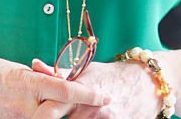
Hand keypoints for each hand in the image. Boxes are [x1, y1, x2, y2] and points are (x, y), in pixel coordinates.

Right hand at [0, 51, 109, 118]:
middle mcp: (19, 105)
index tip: (105, 96)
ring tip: (65, 108)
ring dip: (56, 114)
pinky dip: (38, 117)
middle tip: (92, 105)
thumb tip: (58, 82)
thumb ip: (38, 78)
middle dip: (76, 109)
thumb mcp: (15, 68)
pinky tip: (38, 111)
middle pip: (59, 113)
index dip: (88, 94)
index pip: (65, 89)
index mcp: (24, 83)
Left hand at [31, 59, 159, 118]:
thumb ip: (60, 73)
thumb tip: (35, 66)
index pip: (51, 109)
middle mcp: (90, 109)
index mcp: (79, 91)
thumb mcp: (87, 71)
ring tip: (75, 115)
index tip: (33, 116)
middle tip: (46, 117)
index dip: (40, 115)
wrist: (147, 84)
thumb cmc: (112, 76)